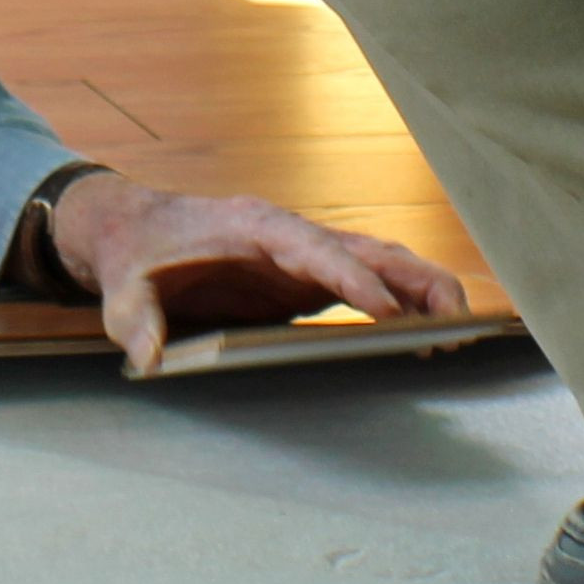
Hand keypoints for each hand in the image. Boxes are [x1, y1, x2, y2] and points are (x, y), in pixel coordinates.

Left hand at [46, 172, 471, 373]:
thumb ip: (137, 319)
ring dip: (420, 292)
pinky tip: (427, 336)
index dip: (351, 276)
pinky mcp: (309, 278)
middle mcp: (291, 235)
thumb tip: (148, 356)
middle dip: (412, 281)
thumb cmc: (139, 255)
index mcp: (254, 226)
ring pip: (378, 263)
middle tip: (452, 321)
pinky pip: (368, 283)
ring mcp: (305, 256)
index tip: (384, 306)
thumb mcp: (126, 288)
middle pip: (366, 249)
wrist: (137, 230)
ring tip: (456, 333)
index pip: (313, 248)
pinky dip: (403, 303)